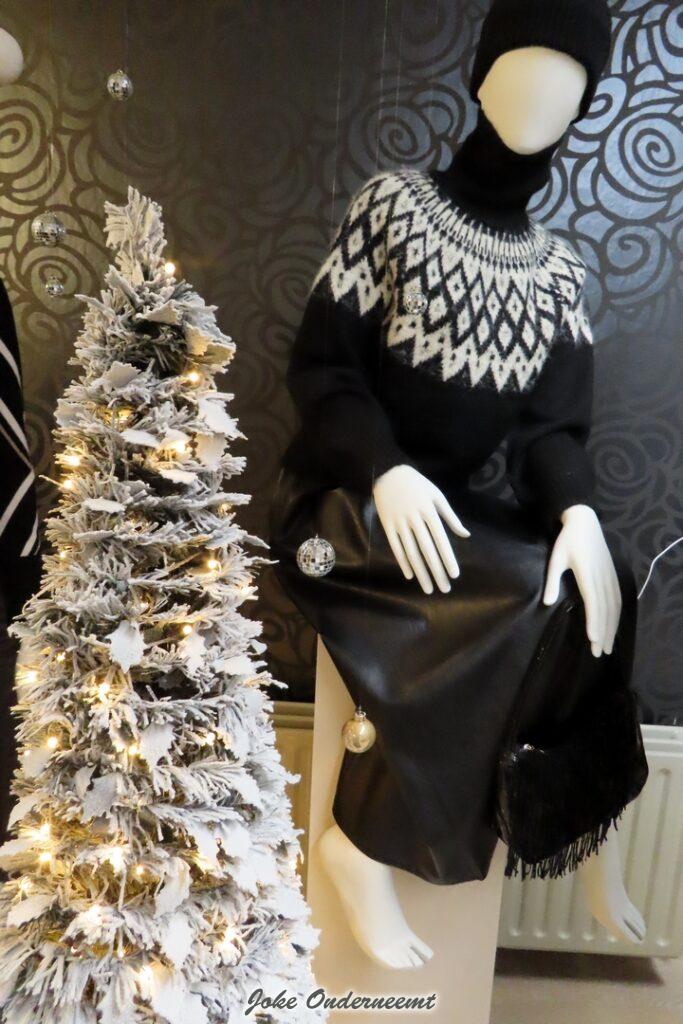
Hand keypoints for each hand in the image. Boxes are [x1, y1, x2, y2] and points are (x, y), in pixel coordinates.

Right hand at [373, 465, 469, 594]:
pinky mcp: (387, 525)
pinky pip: (396, 547)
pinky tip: (410, 575)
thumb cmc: (418, 485)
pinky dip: (403, 562)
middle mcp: (415, 519)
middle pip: (427, 550)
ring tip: (428, 588)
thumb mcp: (437, 496)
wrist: (388, 473)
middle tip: (444, 589)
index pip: (441, 540)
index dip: (448, 558)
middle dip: (437, 571)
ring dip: (421, 572)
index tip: (454, 575)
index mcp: (429, 511)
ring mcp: (399, 523)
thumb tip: (466, 535)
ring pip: (411, 553)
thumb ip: (451, 517)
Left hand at [543, 504, 621, 657]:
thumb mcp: (556, 559)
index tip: (593, 639)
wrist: (584, 521)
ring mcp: (610, 575)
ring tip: (608, 646)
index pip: (593, 602)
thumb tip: (548, 604)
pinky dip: (617, 615)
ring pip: (615, 606)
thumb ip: (553, 581)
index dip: (594, 621)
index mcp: (587, 574)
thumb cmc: (567, 541)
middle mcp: (602, 577)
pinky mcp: (613, 574)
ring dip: (613, 627)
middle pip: (606, 609)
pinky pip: (618, 598)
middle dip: (604, 632)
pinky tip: (615, 626)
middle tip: (600, 653)